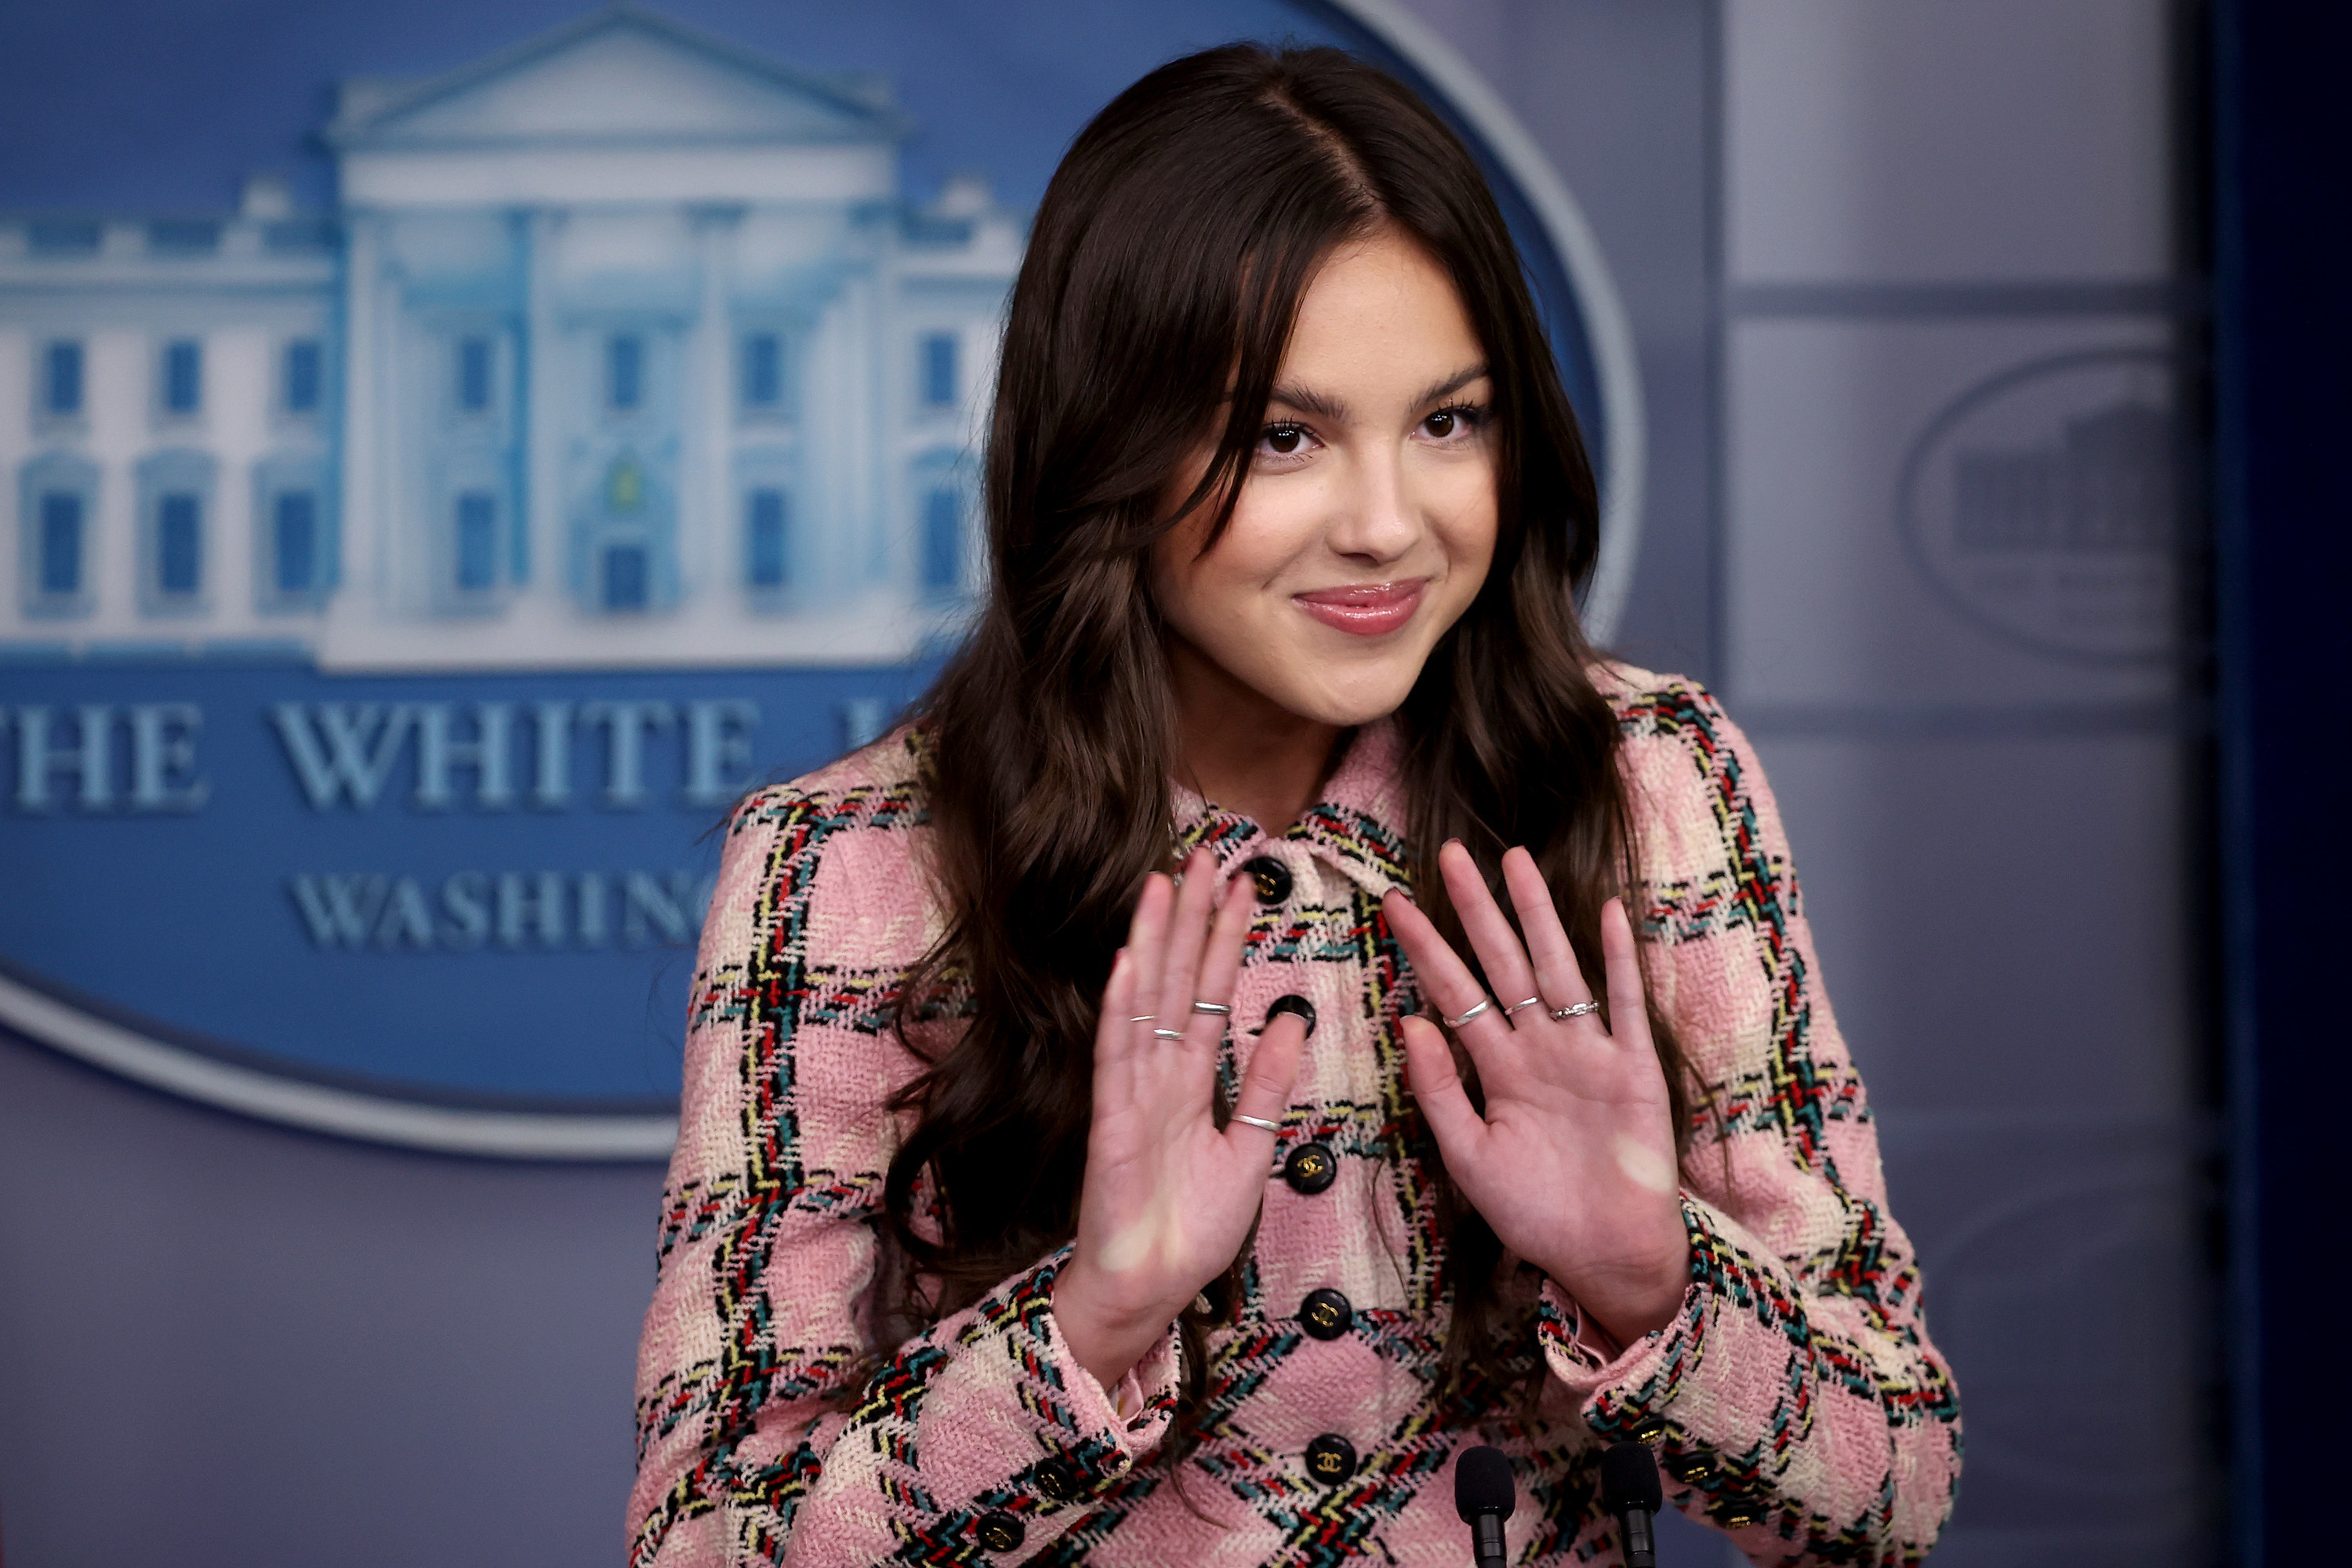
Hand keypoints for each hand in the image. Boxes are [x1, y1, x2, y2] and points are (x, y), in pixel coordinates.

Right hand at [1053, 848, 1308, 1391]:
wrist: (1152, 1289)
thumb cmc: (1195, 1230)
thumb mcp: (1250, 1149)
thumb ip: (1266, 1086)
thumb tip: (1293, 1021)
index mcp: (1192, 1082)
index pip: (1213, 994)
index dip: (1226, 941)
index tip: (1242, 887)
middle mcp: (1159, 1075)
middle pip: (1178, 981)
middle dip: (1190, 920)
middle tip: (1204, 856)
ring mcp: (1132, 1093)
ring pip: (1146, 1002)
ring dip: (1154, 942)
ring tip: (1164, 884)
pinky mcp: (1112, 1121)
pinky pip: (1117, 1056)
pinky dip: (1122, 1009)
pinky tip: (1128, 962)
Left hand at [1383, 842, 1687, 1343]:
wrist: (1604, 1255)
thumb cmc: (1534, 1213)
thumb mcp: (1469, 1156)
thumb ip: (1438, 1091)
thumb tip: (1407, 1023)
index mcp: (1496, 1069)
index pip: (1453, 994)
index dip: (1426, 950)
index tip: (1395, 904)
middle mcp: (1539, 1048)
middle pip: (1501, 964)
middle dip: (1477, 911)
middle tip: (1453, 854)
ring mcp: (1587, 1052)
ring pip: (1557, 967)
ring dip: (1537, 916)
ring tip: (1516, 861)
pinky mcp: (1633, 1067)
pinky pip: (1623, 1003)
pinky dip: (1617, 957)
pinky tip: (1607, 911)